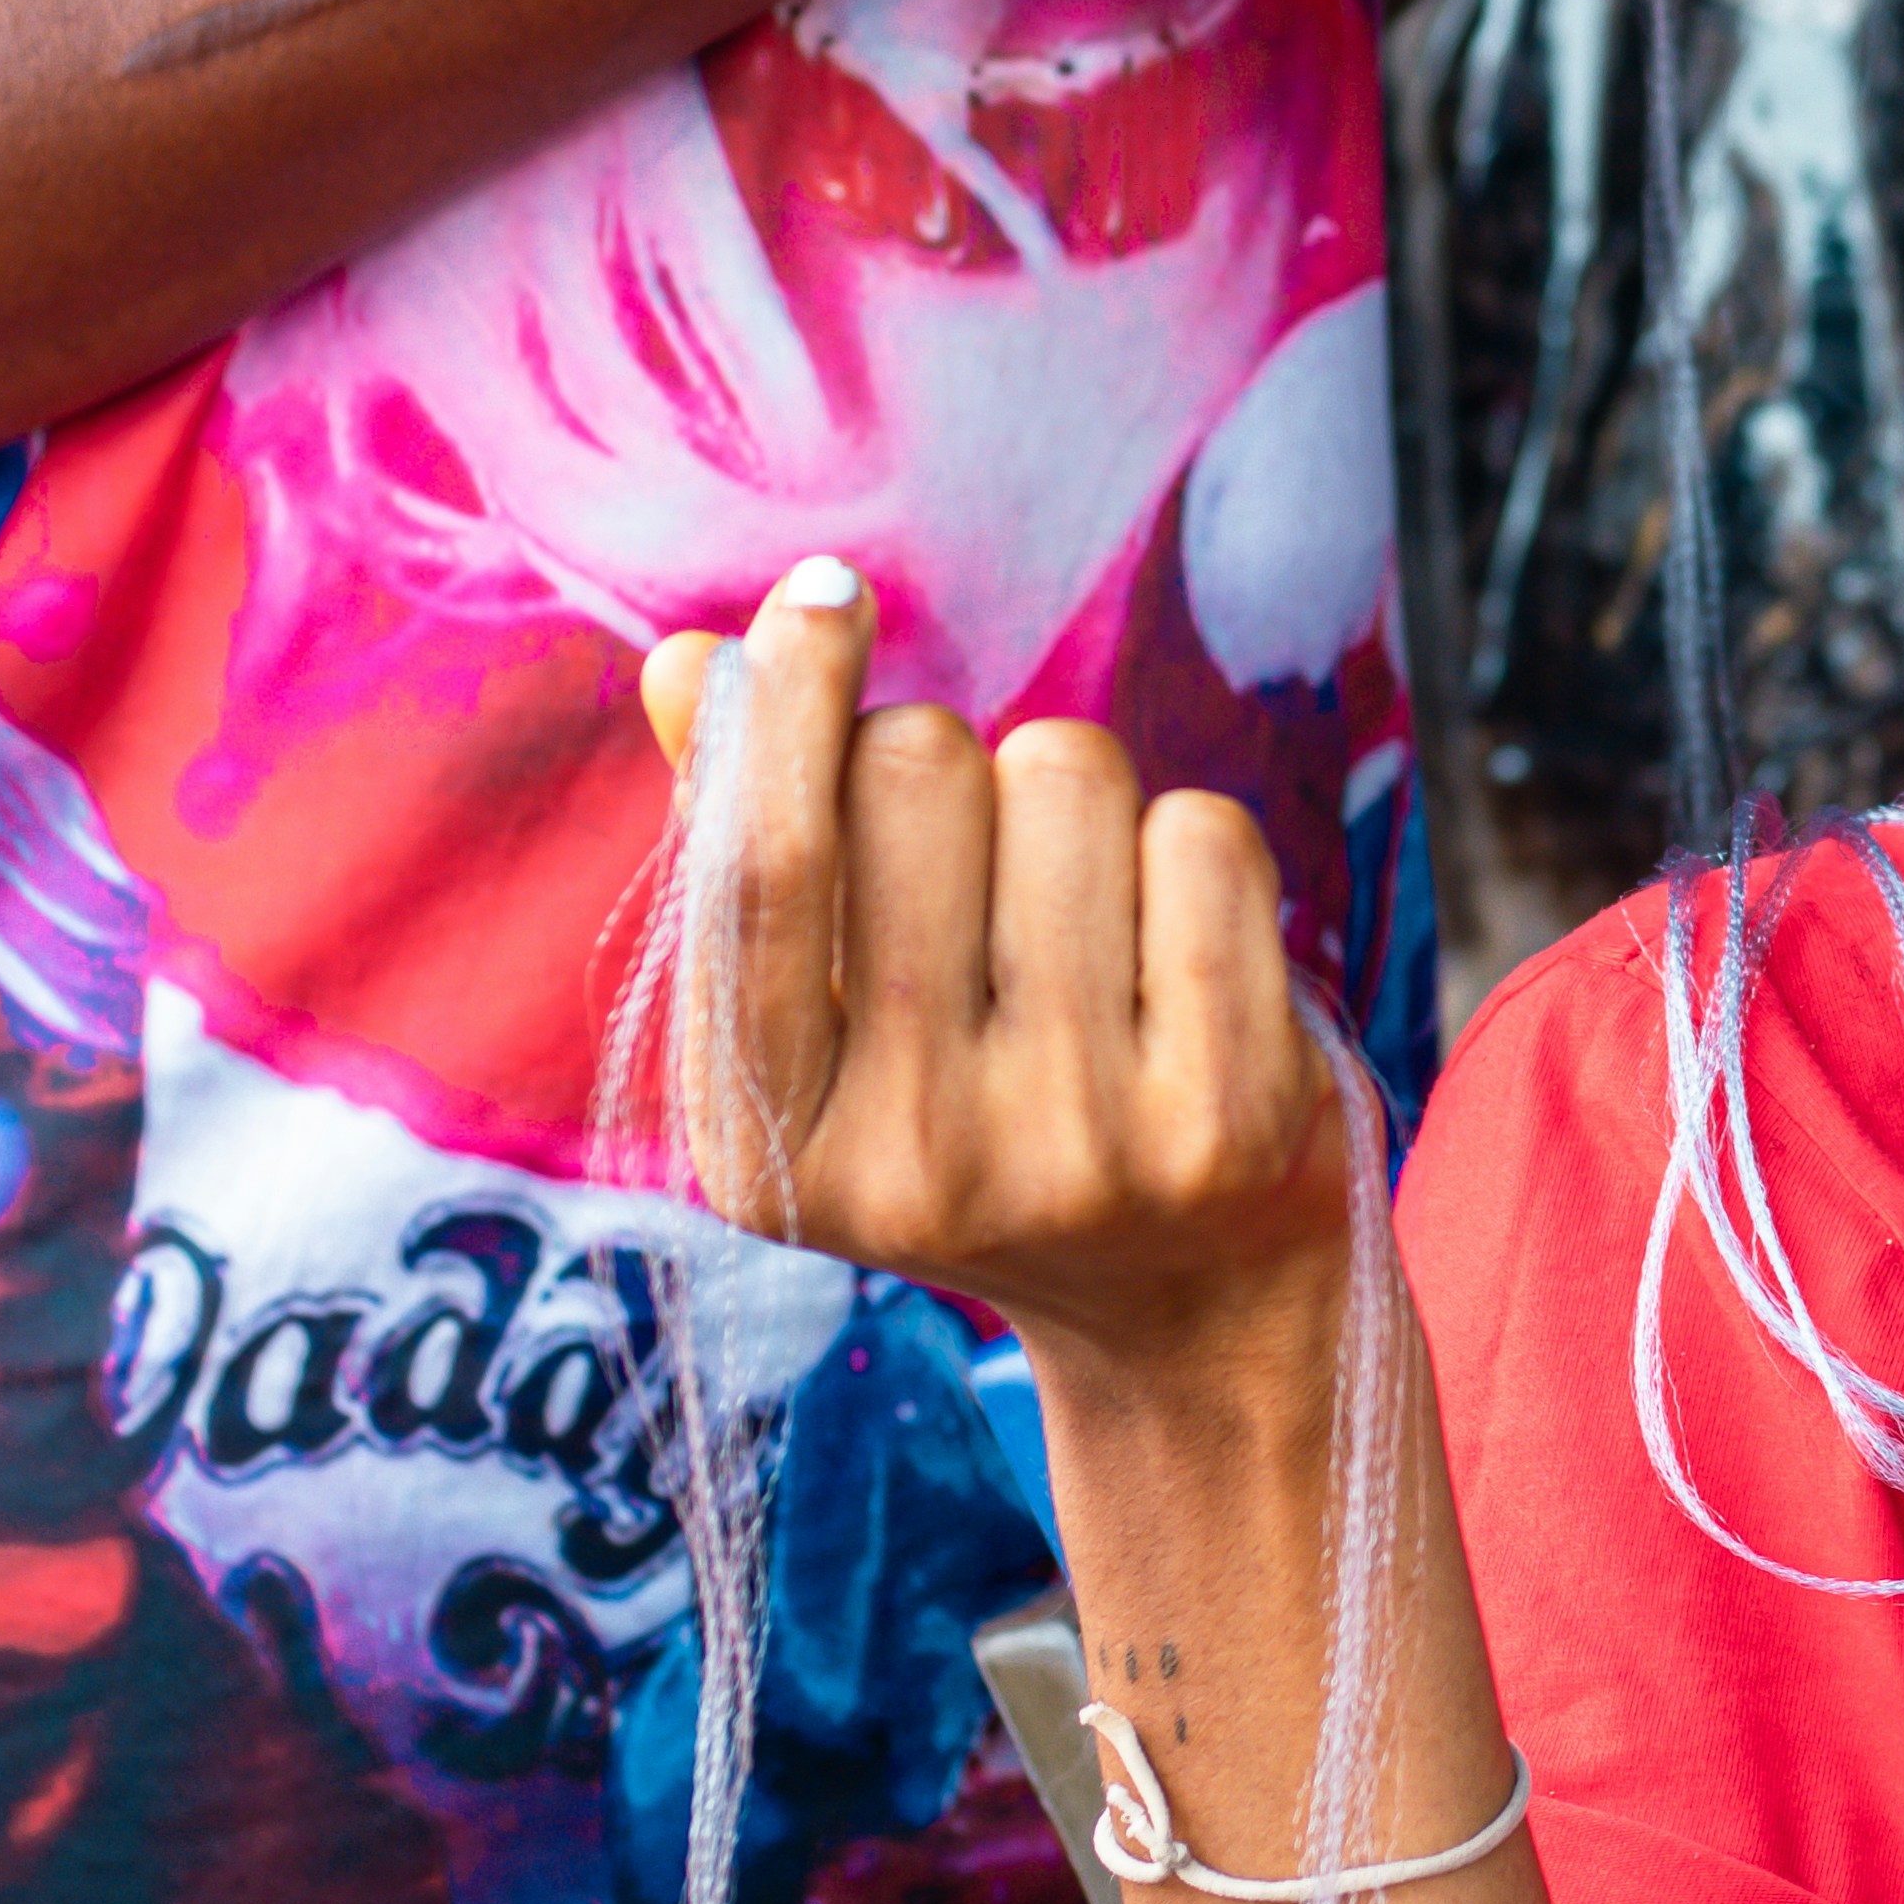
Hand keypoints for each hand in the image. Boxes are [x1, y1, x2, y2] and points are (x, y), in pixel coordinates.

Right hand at [638, 576, 1347, 1397]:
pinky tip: (1178, 957)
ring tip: (1083, 922)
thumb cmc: (986, 1110)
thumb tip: (681, 664)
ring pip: (1065, 774)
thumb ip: (746, 845)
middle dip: (951, 755)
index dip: (782, 709)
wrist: (1195, 1308)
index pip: (759, 874)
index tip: (819, 595)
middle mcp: (910, 1160)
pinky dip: (1191, 849)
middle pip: (918, 776)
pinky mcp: (1222, 1117)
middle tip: (982, 854)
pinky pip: (1201, 835)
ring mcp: (1076, 1146)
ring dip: (1077, 798)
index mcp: (768, 1142)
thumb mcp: (837, 1021)